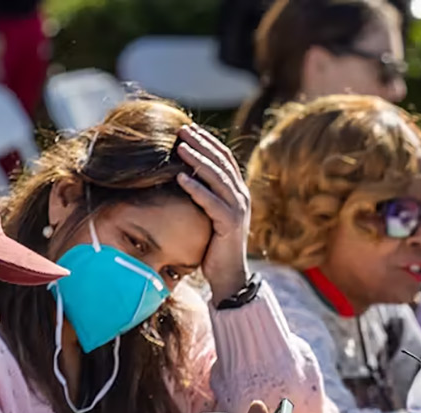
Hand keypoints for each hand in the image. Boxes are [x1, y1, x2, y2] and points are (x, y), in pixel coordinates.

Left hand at [174, 124, 251, 303]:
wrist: (229, 276)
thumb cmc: (215, 247)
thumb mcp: (211, 215)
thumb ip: (205, 196)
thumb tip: (183, 176)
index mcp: (238, 192)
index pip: (224, 158)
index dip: (208, 141)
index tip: (189, 129)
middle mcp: (241, 196)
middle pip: (221, 162)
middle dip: (201, 144)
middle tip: (182, 130)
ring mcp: (237, 209)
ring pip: (217, 177)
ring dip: (197, 160)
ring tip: (179, 148)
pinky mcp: (229, 223)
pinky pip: (210, 201)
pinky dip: (195, 188)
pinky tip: (180, 177)